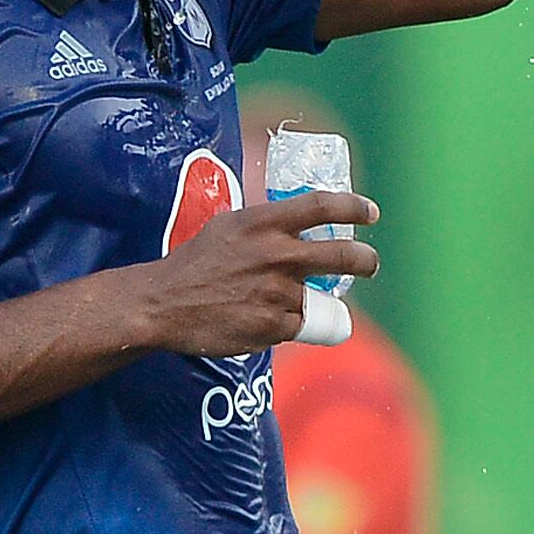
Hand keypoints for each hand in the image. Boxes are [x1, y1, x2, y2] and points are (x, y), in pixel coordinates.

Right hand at [137, 188, 379, 356]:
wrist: (162, 304)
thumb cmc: (194, 263)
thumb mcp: (229, 227)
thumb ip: (266, 226)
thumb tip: (299, 224)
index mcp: (262, 223)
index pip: (321, 207)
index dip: (353, 208)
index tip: (371, 212)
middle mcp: (275, 255)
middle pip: (342, 255)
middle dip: (366, 260)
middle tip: (370, 262)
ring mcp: (277, 292)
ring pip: (317, 297)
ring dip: (309, 300)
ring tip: (281, 300)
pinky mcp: (274, 326)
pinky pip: (299, 325)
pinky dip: (289, 323)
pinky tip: (263, 319)